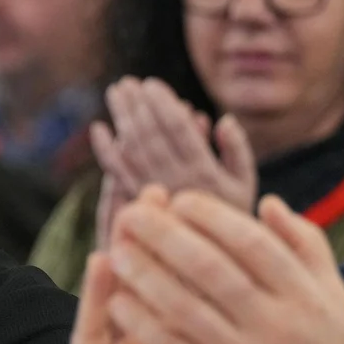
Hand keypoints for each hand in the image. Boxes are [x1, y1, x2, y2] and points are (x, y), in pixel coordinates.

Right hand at [65, 186, 221, 343]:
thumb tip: (263, 293)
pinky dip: (96, 296)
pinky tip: (101, 265)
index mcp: (168, 334)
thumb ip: (228, 337)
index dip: (187, 243)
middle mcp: (132, 337)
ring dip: (122, 249)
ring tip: (129, 209)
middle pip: (141, 275)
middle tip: (160, 191)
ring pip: (112, 292)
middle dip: (154, 234)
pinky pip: (92, 331)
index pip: (176, 280)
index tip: (199, 201)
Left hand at [92, 77, 256, 246]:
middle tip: (126, 82)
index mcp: (204, 173)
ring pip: (131, 150)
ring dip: (121, 119)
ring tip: (115, 92)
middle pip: (149, 135)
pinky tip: (97, 129)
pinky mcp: (137, 203)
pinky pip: (117, 174)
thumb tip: (223, 118)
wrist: (212, 261)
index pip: (178, 130)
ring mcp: (153, 193)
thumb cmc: (232, 216)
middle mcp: (175, 182)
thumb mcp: (246, 184)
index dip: (163, 104)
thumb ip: (237, 150)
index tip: (151, 83)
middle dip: (136, 105)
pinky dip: (105, 150)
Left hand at [107, 190, 343, 343]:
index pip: (250, 241)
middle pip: (209, 267)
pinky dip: (141, 323)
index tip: (176, 200)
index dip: (209, 215)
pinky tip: (118, 302)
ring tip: (116, 252)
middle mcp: (275, 325)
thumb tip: (268, 202)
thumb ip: (306, 246)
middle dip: (163, 235)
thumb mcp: (333, 300)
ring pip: (182, 306)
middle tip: (129, 214)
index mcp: (305, 297)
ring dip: (143, 275)